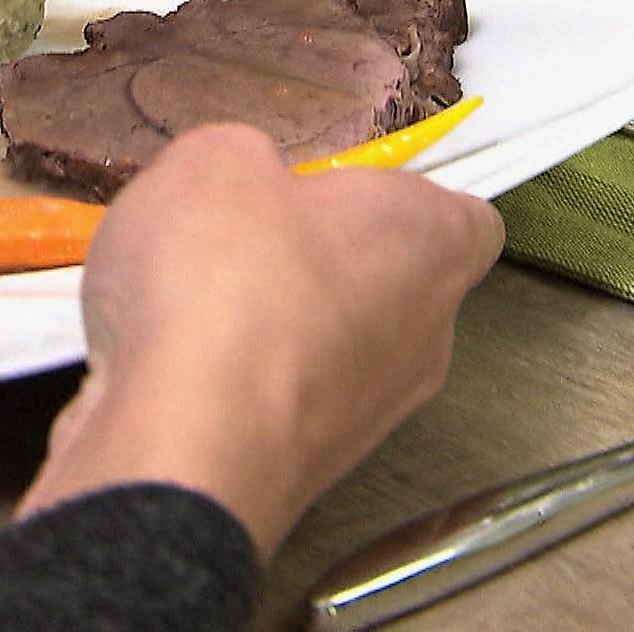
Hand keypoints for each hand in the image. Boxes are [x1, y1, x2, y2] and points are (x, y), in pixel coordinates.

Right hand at [17, 124, 505, 557]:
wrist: (178, 444)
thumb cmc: (222, 279)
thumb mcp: (213, 160)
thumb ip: (246, 161)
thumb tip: (248, 186)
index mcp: (428, 242)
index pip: (466, 218)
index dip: (402, 196)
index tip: (336, 188)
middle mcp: (425, 335)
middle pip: (388, 284)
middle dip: (319, 258)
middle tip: (244, 234)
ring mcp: (371, 417)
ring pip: (330, 348)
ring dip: (271, 323)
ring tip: (185, 299)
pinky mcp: (308, 471)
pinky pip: (275, 401)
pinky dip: (231, 380)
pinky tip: (166, 361)